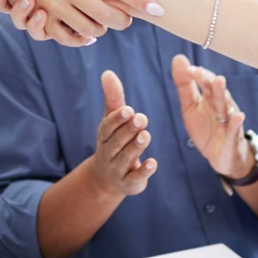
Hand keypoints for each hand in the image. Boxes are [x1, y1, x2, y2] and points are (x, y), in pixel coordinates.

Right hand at [84, 70, 157, 195]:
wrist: (106, 179)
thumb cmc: (113, 141)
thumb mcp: (112, 121)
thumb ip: (113, 98)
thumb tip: (107, 72)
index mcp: (104, 136)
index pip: (107, 127)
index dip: (117, 119)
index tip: (128, 110)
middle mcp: (108, 153)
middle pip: (117, 142)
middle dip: (128, 130)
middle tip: (142, 118)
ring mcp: (117, 170)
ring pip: (126, 158)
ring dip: (136, 147)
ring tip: (146, 135)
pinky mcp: (129, 184)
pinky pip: (135, 178)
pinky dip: (143, 171)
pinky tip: (152, 163)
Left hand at [171, 54, 251, 180]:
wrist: (222, 157)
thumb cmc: (206, 128)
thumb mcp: (190, 107)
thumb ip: (184, 85)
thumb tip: (178, 58)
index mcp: (210, 98)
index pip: (205, 82)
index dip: (198, 75)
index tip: (188, 69)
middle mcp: (221, 106)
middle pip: (215, 91)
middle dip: (208, 81)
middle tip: (200, 72)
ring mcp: (227, 121)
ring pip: (225, 106)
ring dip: (222, 94)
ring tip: (220, 81)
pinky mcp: (231, 138)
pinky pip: (234, 129)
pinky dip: (236, 123)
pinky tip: (238, 116)